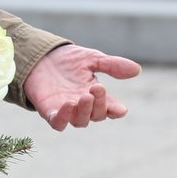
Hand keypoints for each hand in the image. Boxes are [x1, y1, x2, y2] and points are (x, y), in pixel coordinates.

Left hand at [23, 44, 140, 130]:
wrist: (39, 55)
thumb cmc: (67, 60)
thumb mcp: (91, 58)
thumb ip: (112, 65)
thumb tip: (137, 69)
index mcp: (96, 95)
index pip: (110, 108)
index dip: (116, 110)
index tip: (120, 108)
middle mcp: (83, 106)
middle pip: (96, 115)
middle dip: (99, 104)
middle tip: (97, 88)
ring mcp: (66, 110)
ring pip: (80, 121)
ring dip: (84, 111)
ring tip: (84, 96)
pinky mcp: (49, 111)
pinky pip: (58, 122)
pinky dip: (63, 117)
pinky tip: (68, 105)